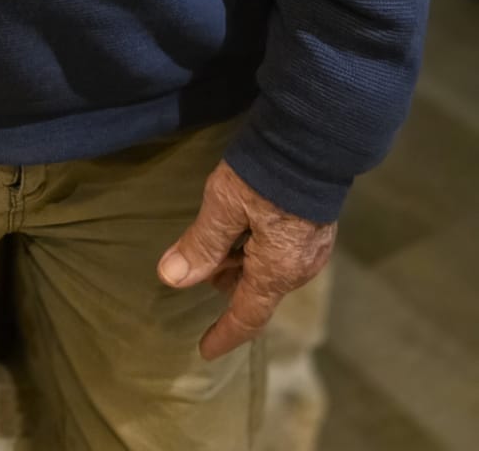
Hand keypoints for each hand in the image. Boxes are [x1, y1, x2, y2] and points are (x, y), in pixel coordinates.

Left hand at [158, 159, 335, 359]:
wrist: (313, 138)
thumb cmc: (264, 172)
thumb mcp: (224, 204)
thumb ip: (200, 244)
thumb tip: (171, 278)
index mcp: (277, 270)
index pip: (247, 316)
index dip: (224, 334)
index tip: (204, 350)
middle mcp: (299, 268)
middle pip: (255, 289)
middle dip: (225, 279)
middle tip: (201, 253)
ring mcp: (312, 249)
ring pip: (267, 270)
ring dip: (240, 260)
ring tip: (219, 231)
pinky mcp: (316, 229)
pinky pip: (280, 253)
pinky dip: (256, 248)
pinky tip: (242, 223)